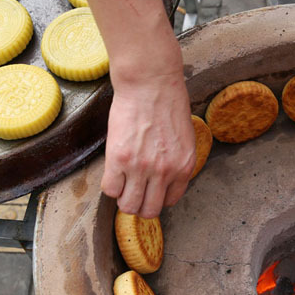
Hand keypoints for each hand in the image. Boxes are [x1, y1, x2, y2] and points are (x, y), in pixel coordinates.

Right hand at [101, 68, 195, 218]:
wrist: (151, 84)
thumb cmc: (168, 104)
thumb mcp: (184, 139)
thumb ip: (177, 162)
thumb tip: (164, 180)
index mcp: (184, 167)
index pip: (170, 201)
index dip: (157, 197)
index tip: (150, 190)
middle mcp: (165, 172)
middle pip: (149, 210)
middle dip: (140, 204)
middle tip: (134, 191)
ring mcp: (141, 167)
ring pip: (128, 206)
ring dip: (124, 198)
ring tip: (123, 183)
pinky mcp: (119, 159)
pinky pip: (110, 190)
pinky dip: (110, 186)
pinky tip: (113, 172)